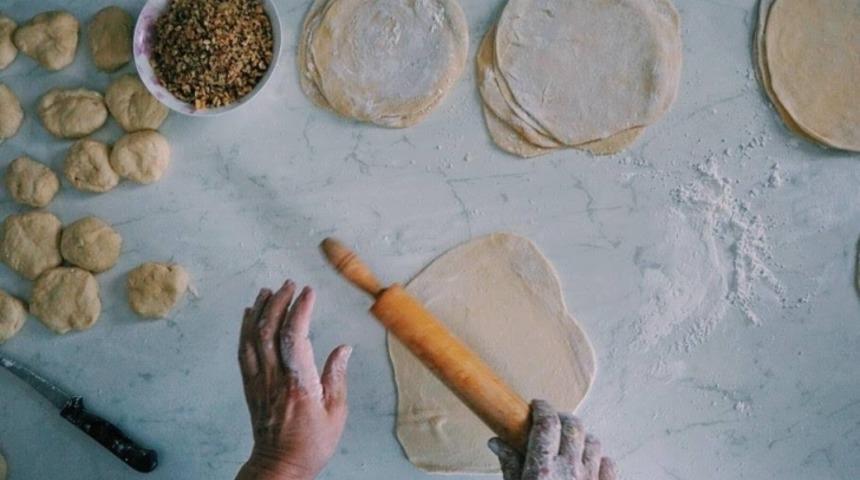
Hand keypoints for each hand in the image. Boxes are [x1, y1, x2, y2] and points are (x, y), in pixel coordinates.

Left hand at [236, 280, 352, 479]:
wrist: (280, 465)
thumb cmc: (311, 443)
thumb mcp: (336, 412)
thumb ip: (336, 376)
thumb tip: (344, 348)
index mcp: (299, 384)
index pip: (295, 337)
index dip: (300, 310)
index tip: (309, 292)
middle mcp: (275, 379)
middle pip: (270, 331)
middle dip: (279, 302)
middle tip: (290, 285)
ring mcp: (258, 381)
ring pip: (253, 337)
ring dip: (260, 310)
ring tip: (269, 290)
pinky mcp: (250, 386)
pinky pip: (243, 351)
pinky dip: (245, 329)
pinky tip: (250, 314)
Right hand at [488, 400, 615, 479]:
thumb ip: (509, 466)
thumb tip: (497, 442)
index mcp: (543, 470)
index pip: (547, 423)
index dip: (542, 408)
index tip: (536, 405)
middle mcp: (570, 471)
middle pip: (573, 426)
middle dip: (561, 418)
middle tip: (551, 421)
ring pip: (593, 442)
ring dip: (581, 438)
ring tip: (569, 443)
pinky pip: (609, 464)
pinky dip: (599, 459)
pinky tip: (587, 462)